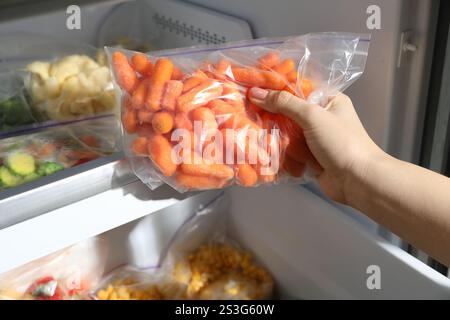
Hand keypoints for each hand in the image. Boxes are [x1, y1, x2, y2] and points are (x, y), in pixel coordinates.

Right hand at [249, 88, 384, 203]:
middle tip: (247, 111)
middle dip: (271, 113)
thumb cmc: (342, 142)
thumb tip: (257, 93)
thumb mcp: (312, 115)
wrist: (357, 180)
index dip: (276, 87)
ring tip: (252, 132)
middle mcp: (321, 116)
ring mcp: (314, 138)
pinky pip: (288, 149)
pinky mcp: (308, 156)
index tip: (253, 87)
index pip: (297, 86)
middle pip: (288, 110)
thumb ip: (284, 103)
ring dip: (273, 134)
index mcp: (328, 99)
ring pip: (286, 131)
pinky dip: (278, 151)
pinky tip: (262, 149)